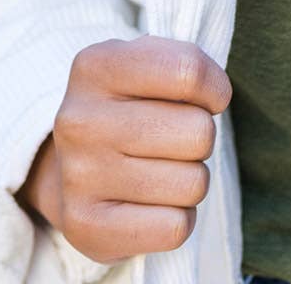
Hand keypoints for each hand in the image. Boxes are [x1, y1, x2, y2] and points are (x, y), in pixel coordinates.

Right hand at [14, 34, 232, 264]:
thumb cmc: (133, 105)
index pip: (189, 71)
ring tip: (159, 169)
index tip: (206, 98)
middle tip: (172, 140)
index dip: (215, 89)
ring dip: (190, 178)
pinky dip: (178, 218)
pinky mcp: (85, 227)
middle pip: (199, 132)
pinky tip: (152, 204)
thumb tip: (215, 100)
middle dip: (201, 138)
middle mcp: (80, 120)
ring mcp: (78, 176)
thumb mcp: (152, 63)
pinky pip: (175, 227)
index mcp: (97, 66)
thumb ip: (190, 66)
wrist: (74, 167)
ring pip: (194, 183)